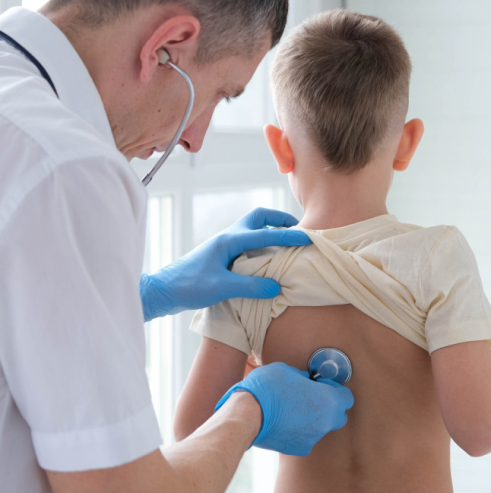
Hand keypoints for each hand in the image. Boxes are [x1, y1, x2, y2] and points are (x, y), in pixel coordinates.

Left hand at [140, 208, 310, 321]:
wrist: (163, 290)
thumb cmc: (188, 286)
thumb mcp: (220, 288)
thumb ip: (250, 287)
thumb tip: (277, 286)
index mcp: (230, 240)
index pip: (266, 234)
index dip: (290, 236)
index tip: (310, 238)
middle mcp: (228, 237)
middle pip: (259, 217)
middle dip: (280, 219)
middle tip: (298, 229)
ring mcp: (224, 244)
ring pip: (253, 228)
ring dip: (271, 229)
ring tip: (287, 242)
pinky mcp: (221, 254)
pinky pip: (248, 241)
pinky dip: (262, 242)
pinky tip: (267, 258)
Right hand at [215, 362, 353, 455]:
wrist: (248, 414)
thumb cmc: (269, 387)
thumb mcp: (288, 370)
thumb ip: (304, 377)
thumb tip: (305, 381)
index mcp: (328, 401)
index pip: (347, 397)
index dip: (334, 388)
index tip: (321, 384)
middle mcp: (325, 422)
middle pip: (338, 415)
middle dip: (329, 406)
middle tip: (311, 395)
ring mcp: (312, 438)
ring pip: (321, 427)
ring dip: (313, 417)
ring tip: (293, 407)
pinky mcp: (298, 448)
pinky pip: (305, 436)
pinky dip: (299, 429)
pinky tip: (284, 420)